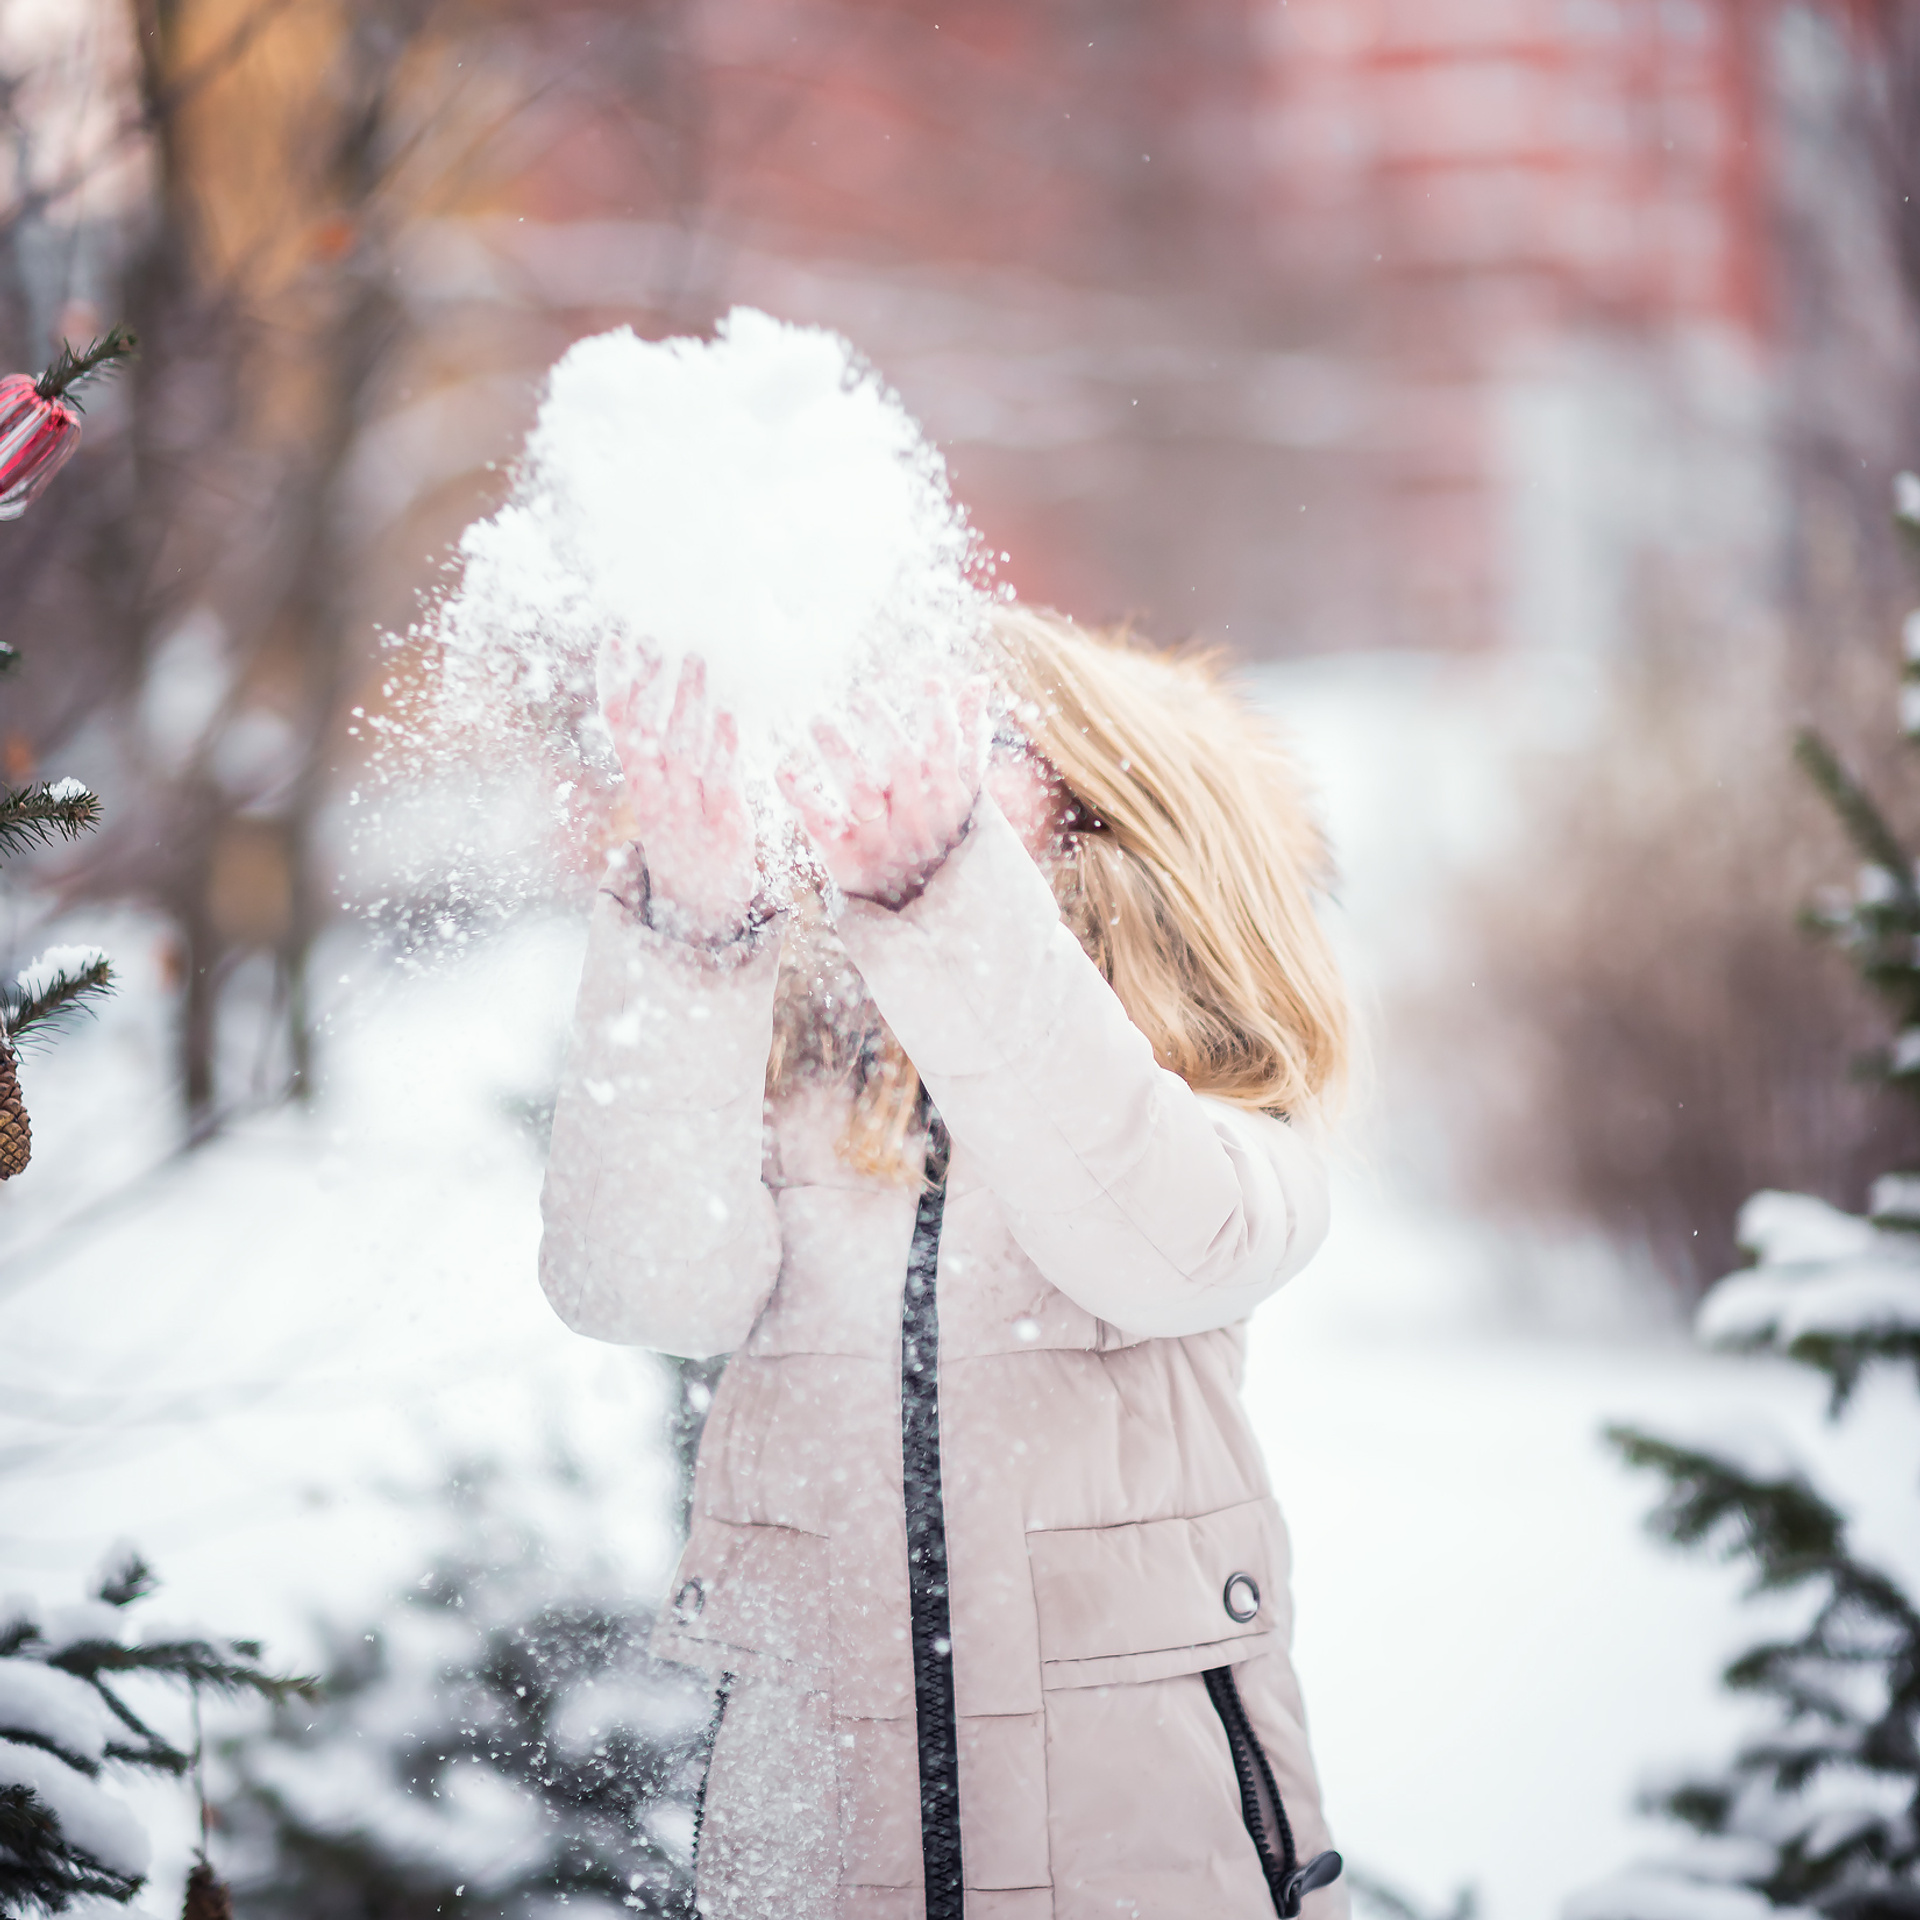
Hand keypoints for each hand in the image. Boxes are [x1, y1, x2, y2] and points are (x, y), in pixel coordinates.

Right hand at [599, 644, 759, 941]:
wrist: (703, 911)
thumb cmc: (684, 840)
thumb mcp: (661, 796)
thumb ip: (659, 753)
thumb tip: (660, 697)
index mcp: (640, 784)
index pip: (619, 726)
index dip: (615, 682)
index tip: (616, 640)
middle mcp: (658, 796)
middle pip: (648, 732)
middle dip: (649, 683)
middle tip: (656, 639)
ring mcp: (690, 813)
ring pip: (683, 751)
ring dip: (688, 703)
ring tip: (695, 661)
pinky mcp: (727, 828)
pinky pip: (721, 783)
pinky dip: (723, 749)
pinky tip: (728, 716)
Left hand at [777, 678, 986, 906]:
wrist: (919, 908)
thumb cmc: (939, 833)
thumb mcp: (960, 790)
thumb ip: (967, 736)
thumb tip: (978, 681)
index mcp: (947, 798)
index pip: (946, 752)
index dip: (941, 716)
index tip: (930, 681)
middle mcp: (916, 819)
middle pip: (902, 768)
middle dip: (882, 728)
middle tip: (858, 695)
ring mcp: (881, 841)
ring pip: (862, 796)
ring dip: (840, 755)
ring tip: (818, 720)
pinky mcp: (847, 859)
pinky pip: (822, 827)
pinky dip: (802, 799)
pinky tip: (783, 770)